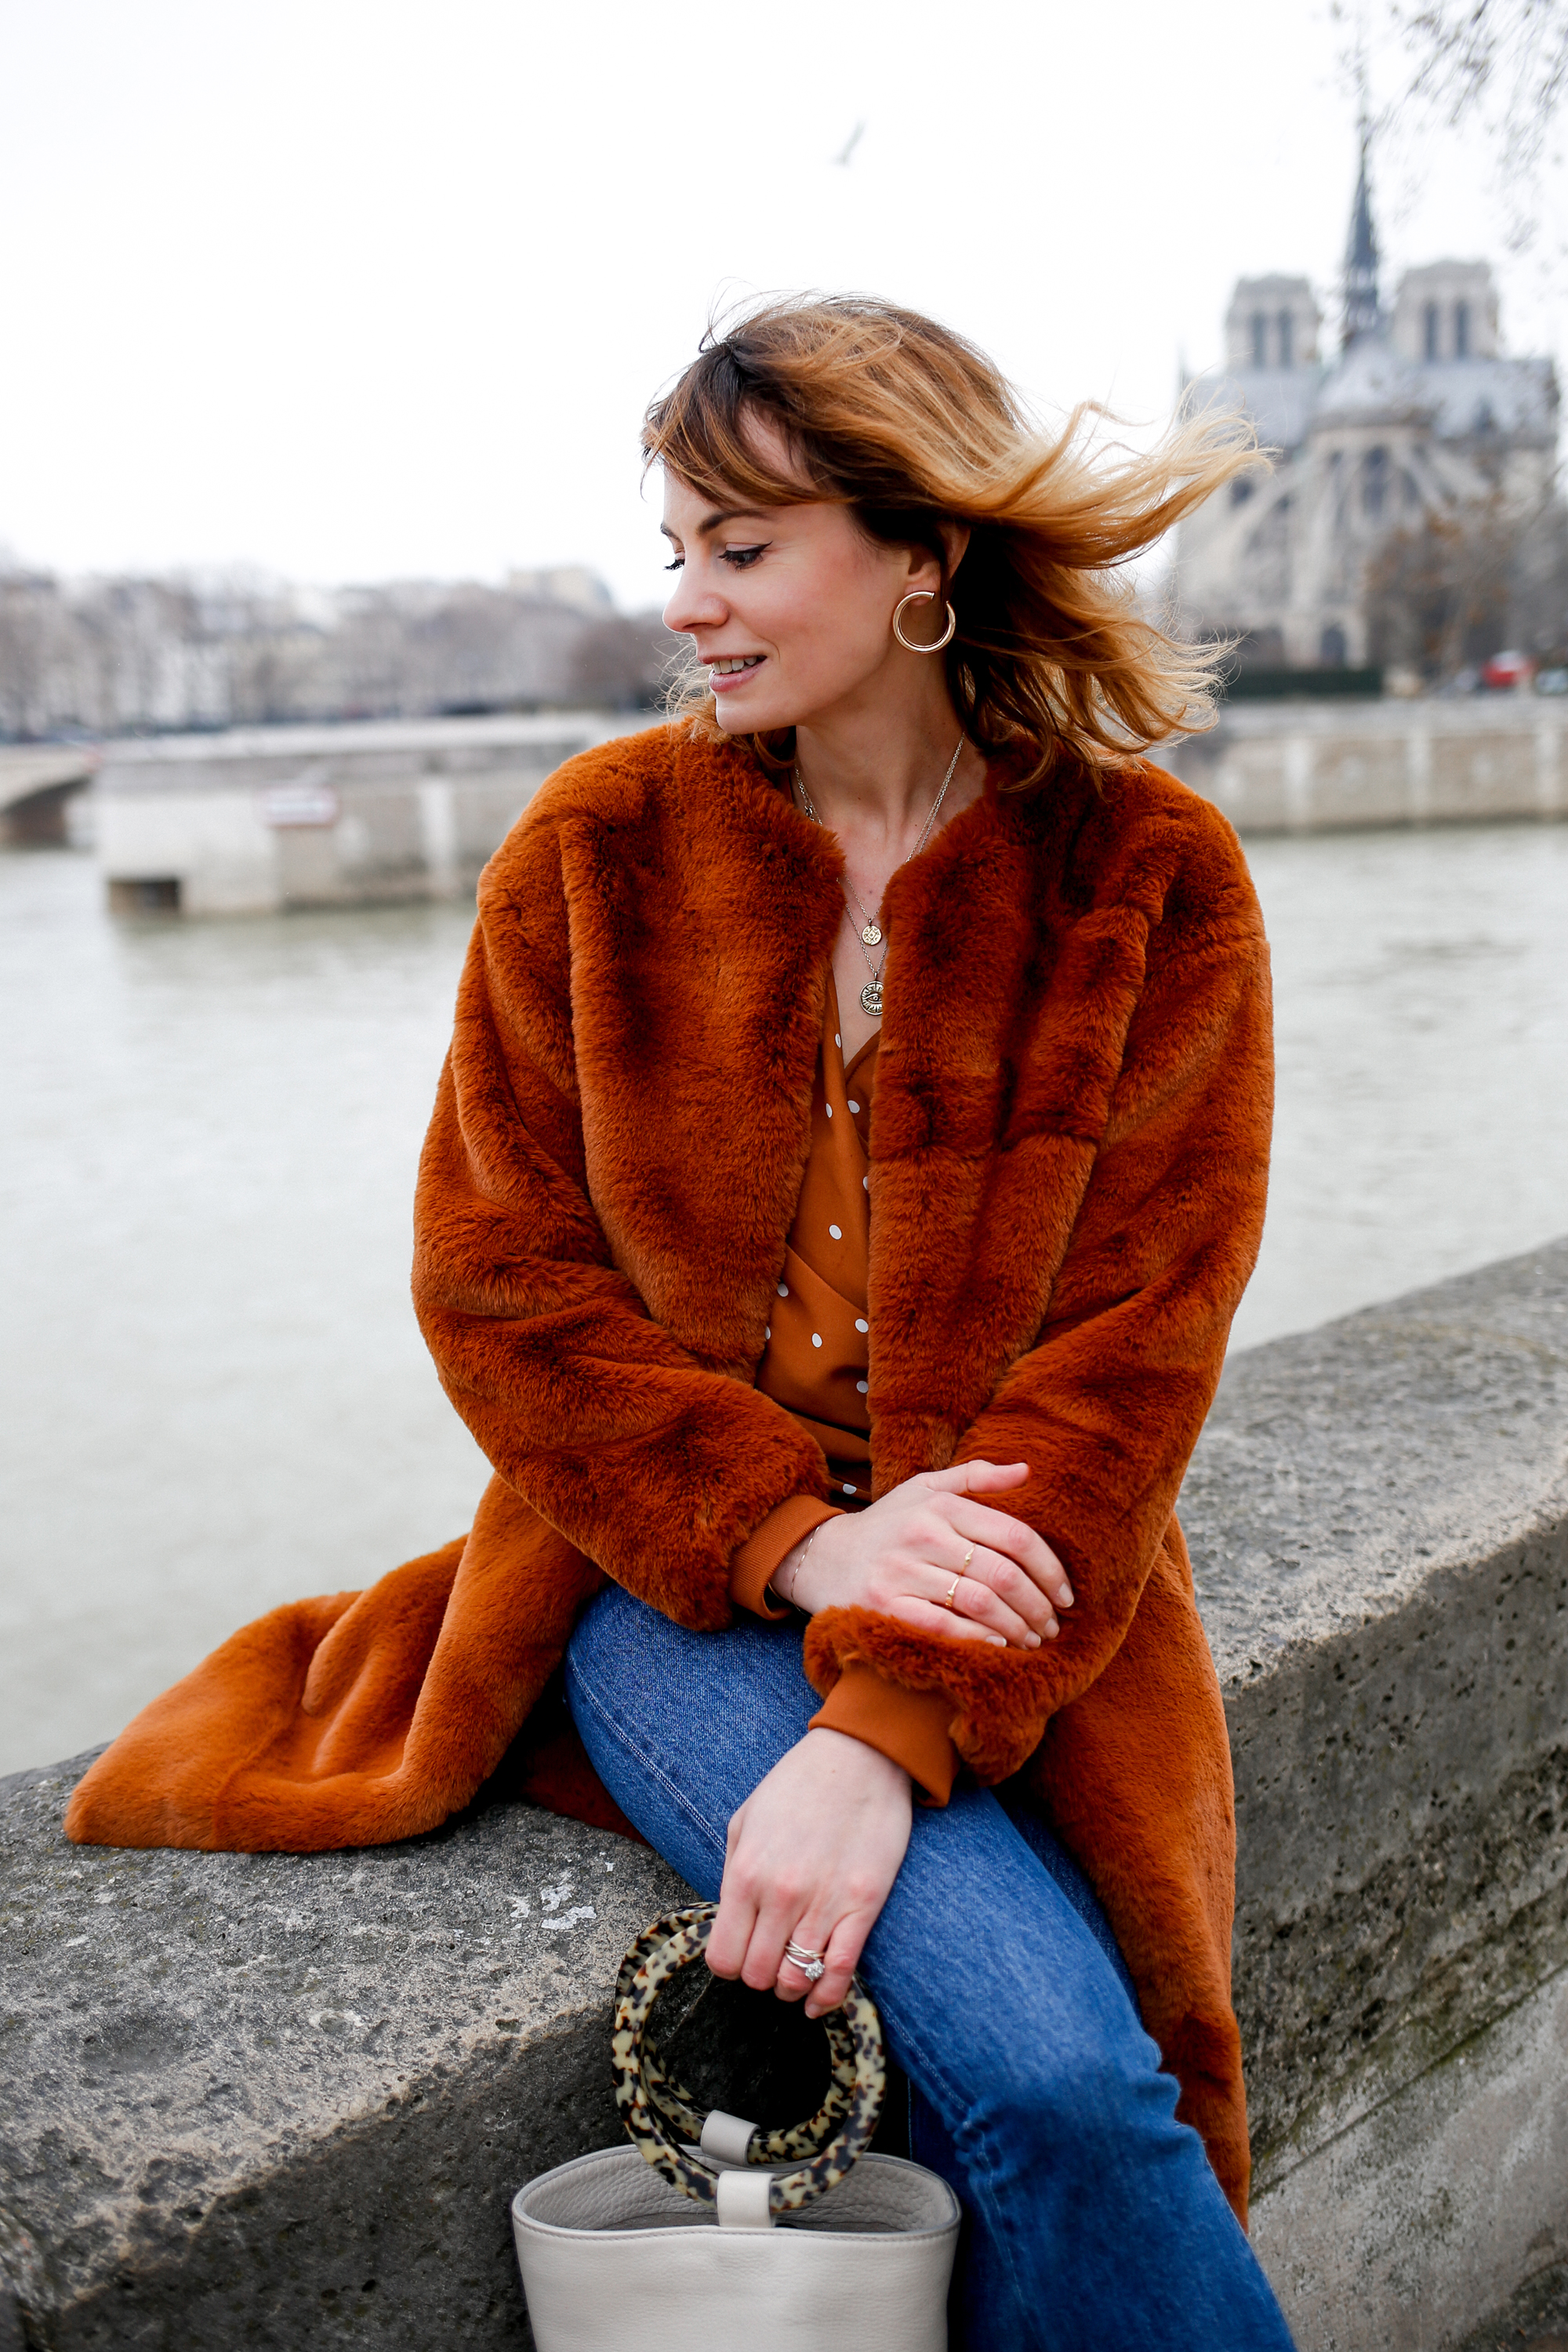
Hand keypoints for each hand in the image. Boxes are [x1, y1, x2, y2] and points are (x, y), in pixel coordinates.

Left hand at [707, 1728, 911, 2017]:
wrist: (858, 1756)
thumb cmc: (797, 1785)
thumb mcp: (745, 1820)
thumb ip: (732, 1875)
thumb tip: (730, 1923)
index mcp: (746, 1874)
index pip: (723, 1958)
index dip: (729, 1964)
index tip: (740, 1953)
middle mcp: (781, 1896)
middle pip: (758, 1975)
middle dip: (760, 1975)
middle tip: (770, 1960)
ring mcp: (824, 1903)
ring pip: (797, 1980)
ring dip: (792, 1985)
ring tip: (794, 1970)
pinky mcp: (863, 1905)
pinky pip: (841, 1972)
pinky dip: (827, 1996)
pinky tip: (819, 2001)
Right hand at [778, 1461, 1072, 1649]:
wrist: (823, 1557)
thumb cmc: (887, 1524)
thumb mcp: (924, 1488)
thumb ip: (976, 1478)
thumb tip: (1026, 1470)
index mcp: (941, 1505)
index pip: (1015, 1535)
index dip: (1050, 1569)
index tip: (1066, 1595)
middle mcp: (923, 1534)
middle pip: (1003, 1573)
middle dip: (1038, 1606)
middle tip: (1052, 1627)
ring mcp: (902, 1571)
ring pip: (979, 1602)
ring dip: (1015, 1627)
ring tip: (1031, 1640)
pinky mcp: (883, 1605)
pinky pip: (941, 1626)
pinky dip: (976, 1639)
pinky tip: (997, 1646)